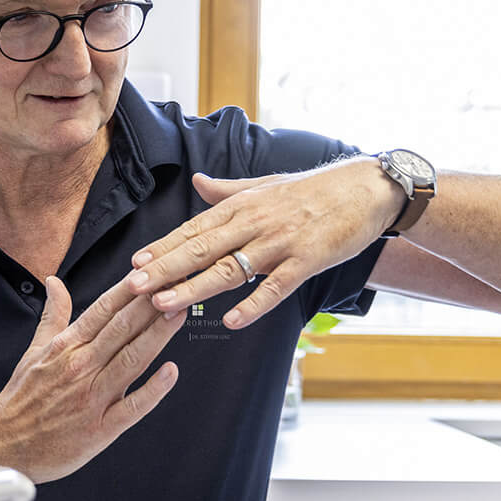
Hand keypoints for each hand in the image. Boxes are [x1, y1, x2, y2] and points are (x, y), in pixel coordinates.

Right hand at [0, 273, 184, 483]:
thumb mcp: (33, 351)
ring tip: (179, 313)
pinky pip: (132, 407)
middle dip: (151, 305)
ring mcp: (91, 398)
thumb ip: (53, 316)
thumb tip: (55, 282)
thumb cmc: (20, 400)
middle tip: (176, 284)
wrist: (2, 446)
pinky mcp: (100, 429)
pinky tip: (171, 372)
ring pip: (131, 360)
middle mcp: (80, 367)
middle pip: (122, 329)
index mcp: (65, 347)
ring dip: (157, 335)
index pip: (103, 310)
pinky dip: (153, 390)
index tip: (151, 272)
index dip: (129, 289)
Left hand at [125, 159, 401, 328]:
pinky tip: (231, 320)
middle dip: (165, 269)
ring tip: (165, 305)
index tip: (135, 263)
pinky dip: (253, 304)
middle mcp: (255, 222)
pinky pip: (276, 286)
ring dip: (195, 288)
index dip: (164, 247)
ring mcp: (281, 242)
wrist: (367, 189)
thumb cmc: (316, 190)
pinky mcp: (307, 260)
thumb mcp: (266, 184)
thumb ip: (228, 189)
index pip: (194, 228)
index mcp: (243, 205)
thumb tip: (196, 181)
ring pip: (230, 268)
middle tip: (133, 287)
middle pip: (202, 248)